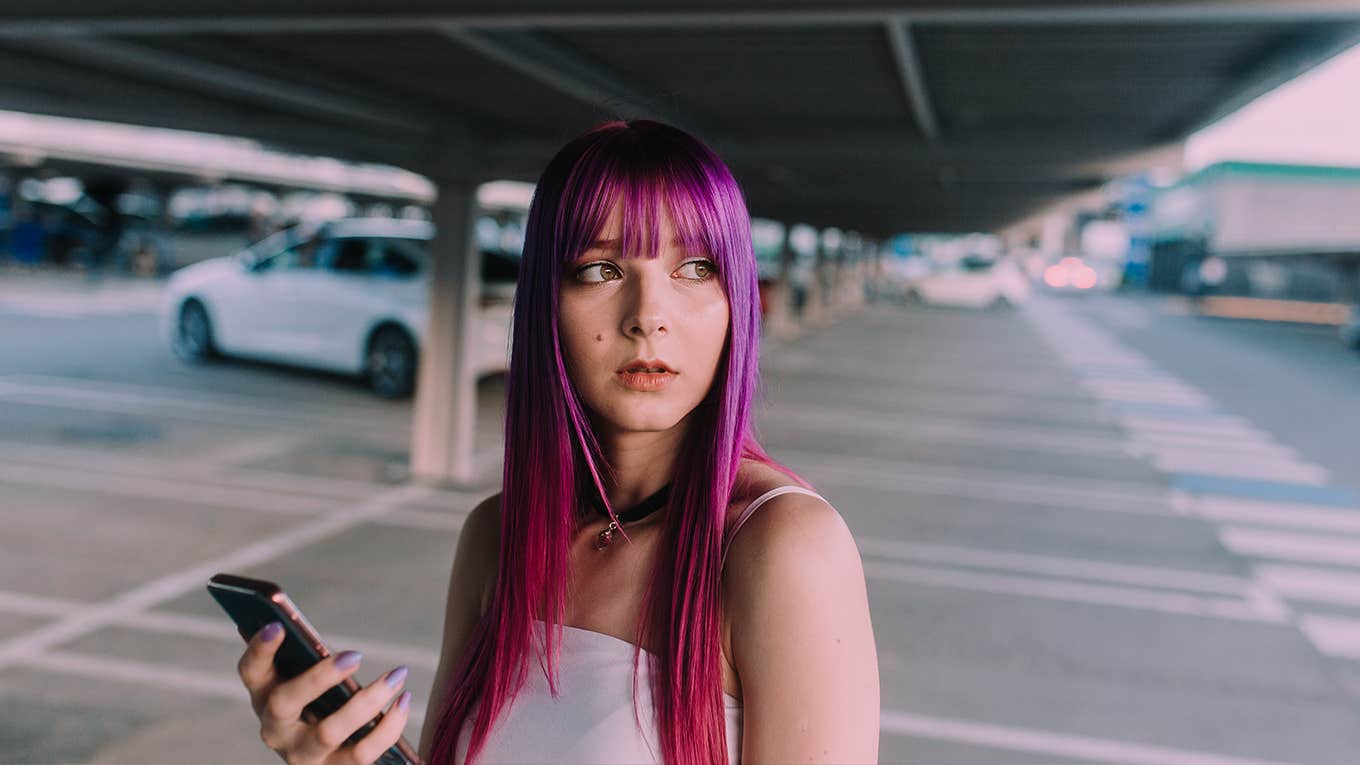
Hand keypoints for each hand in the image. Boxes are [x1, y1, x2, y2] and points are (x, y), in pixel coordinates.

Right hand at [237, 622, 412, 764]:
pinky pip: (363, 754)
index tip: (276, 625)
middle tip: (356, 655)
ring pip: (328, 732)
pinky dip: (389, 727)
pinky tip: (404, 700)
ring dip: (367, 702)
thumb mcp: (306, 678)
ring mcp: (302, 755)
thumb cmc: (320, 699)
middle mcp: (275, 729)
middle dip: (319, 677)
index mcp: (264, 696)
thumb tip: (309, 626)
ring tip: (396, 675)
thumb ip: (307, 657)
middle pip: (285, 703)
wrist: (329, 754)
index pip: (251, 670)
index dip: (259, 649)